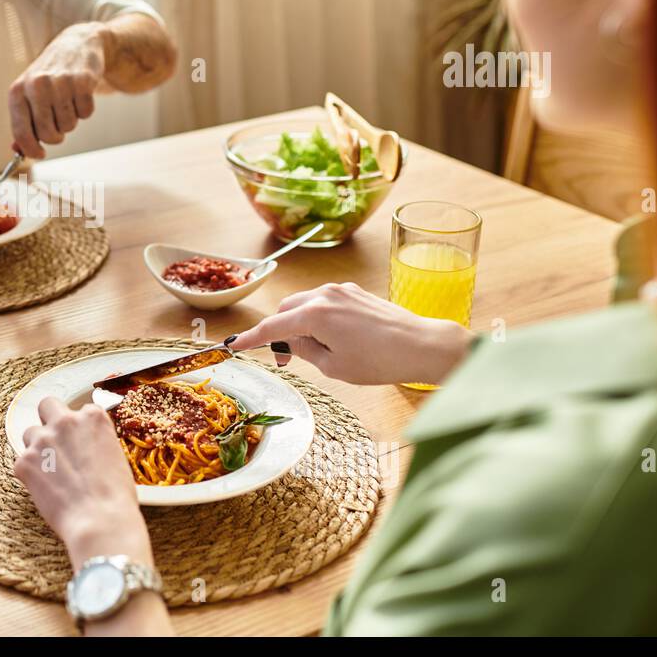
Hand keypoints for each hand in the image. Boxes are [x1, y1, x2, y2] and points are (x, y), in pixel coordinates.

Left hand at [7, 23, 106, 158]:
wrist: (77, 44)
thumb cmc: (49, 75)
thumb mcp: (29, 94)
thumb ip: (23, 123)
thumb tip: (18, 151)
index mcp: (18, 91)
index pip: (21, 132)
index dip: (31, 149)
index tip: (40, 154)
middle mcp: (36, 85)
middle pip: (48, 134)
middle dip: (56, 135)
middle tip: (57, 123)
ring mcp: (60, 82)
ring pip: (68, 126)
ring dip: (71, 120)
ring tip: (68, 102)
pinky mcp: (83, 81)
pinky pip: (86, 114)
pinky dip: (85, 110)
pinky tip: (80, 94)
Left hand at [14, 396, 151, 569]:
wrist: (100, 520)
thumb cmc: (115, 495)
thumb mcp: (115, 456)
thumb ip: (96, 441)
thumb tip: (84, 447)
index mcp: (93, 418)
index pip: (80, 411)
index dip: (79, 429)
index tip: (80, 443)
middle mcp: (66, 422)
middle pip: (47, 405)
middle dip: (49, 419)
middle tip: (55, 442)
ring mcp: (42, 440)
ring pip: (30, 433)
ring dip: (37, 448)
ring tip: (51, 472)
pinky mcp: (24, 462)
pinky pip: (21, 462)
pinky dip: (30, 474)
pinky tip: (45, 490)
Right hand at [230, 282, 474, 385]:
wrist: (421, 345)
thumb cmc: (379, 361)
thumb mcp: (334, 366)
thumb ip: (305, 351)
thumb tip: (290, 342)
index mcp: (314, 315)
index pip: (273, 326)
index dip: (252, 338)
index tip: (235, 345)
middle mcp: (324, 295)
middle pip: (286, 309)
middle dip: (280, 330)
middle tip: (288, 358)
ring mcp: (341, 290)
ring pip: (304, 303)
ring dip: (299, 322)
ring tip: (312, 349)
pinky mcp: (355, 292)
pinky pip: (324, 301)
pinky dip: (317, 316)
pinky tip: (331, 336)